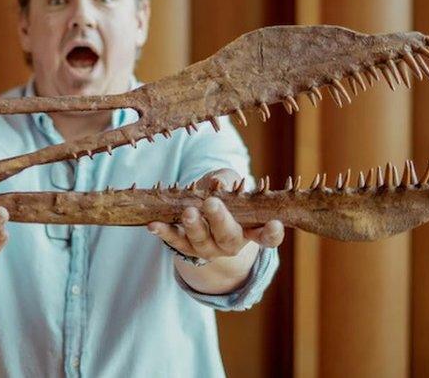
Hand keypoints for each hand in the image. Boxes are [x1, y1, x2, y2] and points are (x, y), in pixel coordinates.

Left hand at [147, 168, 284, 259]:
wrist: (203, 216)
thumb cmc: (224, 195)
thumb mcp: (228, 182)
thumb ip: (226, 180)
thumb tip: (218, 184)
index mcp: (250, 229)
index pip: (267, 237)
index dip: (272, 233)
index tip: (274, 224)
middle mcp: (231, 242)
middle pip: (228, 237)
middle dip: (220, 220)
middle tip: (212, 204)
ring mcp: (207, 248)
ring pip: (200, 241)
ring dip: (193, 226)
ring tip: (187, 212)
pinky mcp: (185, 247)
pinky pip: (174, 241)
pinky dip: (163, 232)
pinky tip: (153, 225)